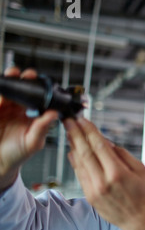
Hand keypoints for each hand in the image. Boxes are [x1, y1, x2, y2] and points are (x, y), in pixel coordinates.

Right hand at [0, 67, 58, 190]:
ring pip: (8, 90)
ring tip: (12, 75)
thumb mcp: (33, 142)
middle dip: (23, 79)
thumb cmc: (18, 154)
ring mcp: (5, 108)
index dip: (39, 87)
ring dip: (10, 81)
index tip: (40, 81)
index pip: (37, 97)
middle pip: (22, 89)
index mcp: (33, 114)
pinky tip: (1, 97)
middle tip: (25, 74)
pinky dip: (0, 94)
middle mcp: (19, 108)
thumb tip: (54, 114)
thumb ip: (42, 127)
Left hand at [64, 117, 144, 229]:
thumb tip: (105, 142)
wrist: (138, 219)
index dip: (90, 131)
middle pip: (85, 152)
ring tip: (69, 133)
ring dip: (73, 146)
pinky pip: (79, 174)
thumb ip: (122, 154)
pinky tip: (72, 151)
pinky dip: (75, 161)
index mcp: (117, 172)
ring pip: (79, 163)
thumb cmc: (142, 193)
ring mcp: (94, 190)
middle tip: (69, 122)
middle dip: (76, 134)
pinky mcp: (89, 196)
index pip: (99, 146)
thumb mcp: (139, 169)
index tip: (83, 120)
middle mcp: (103, 181)